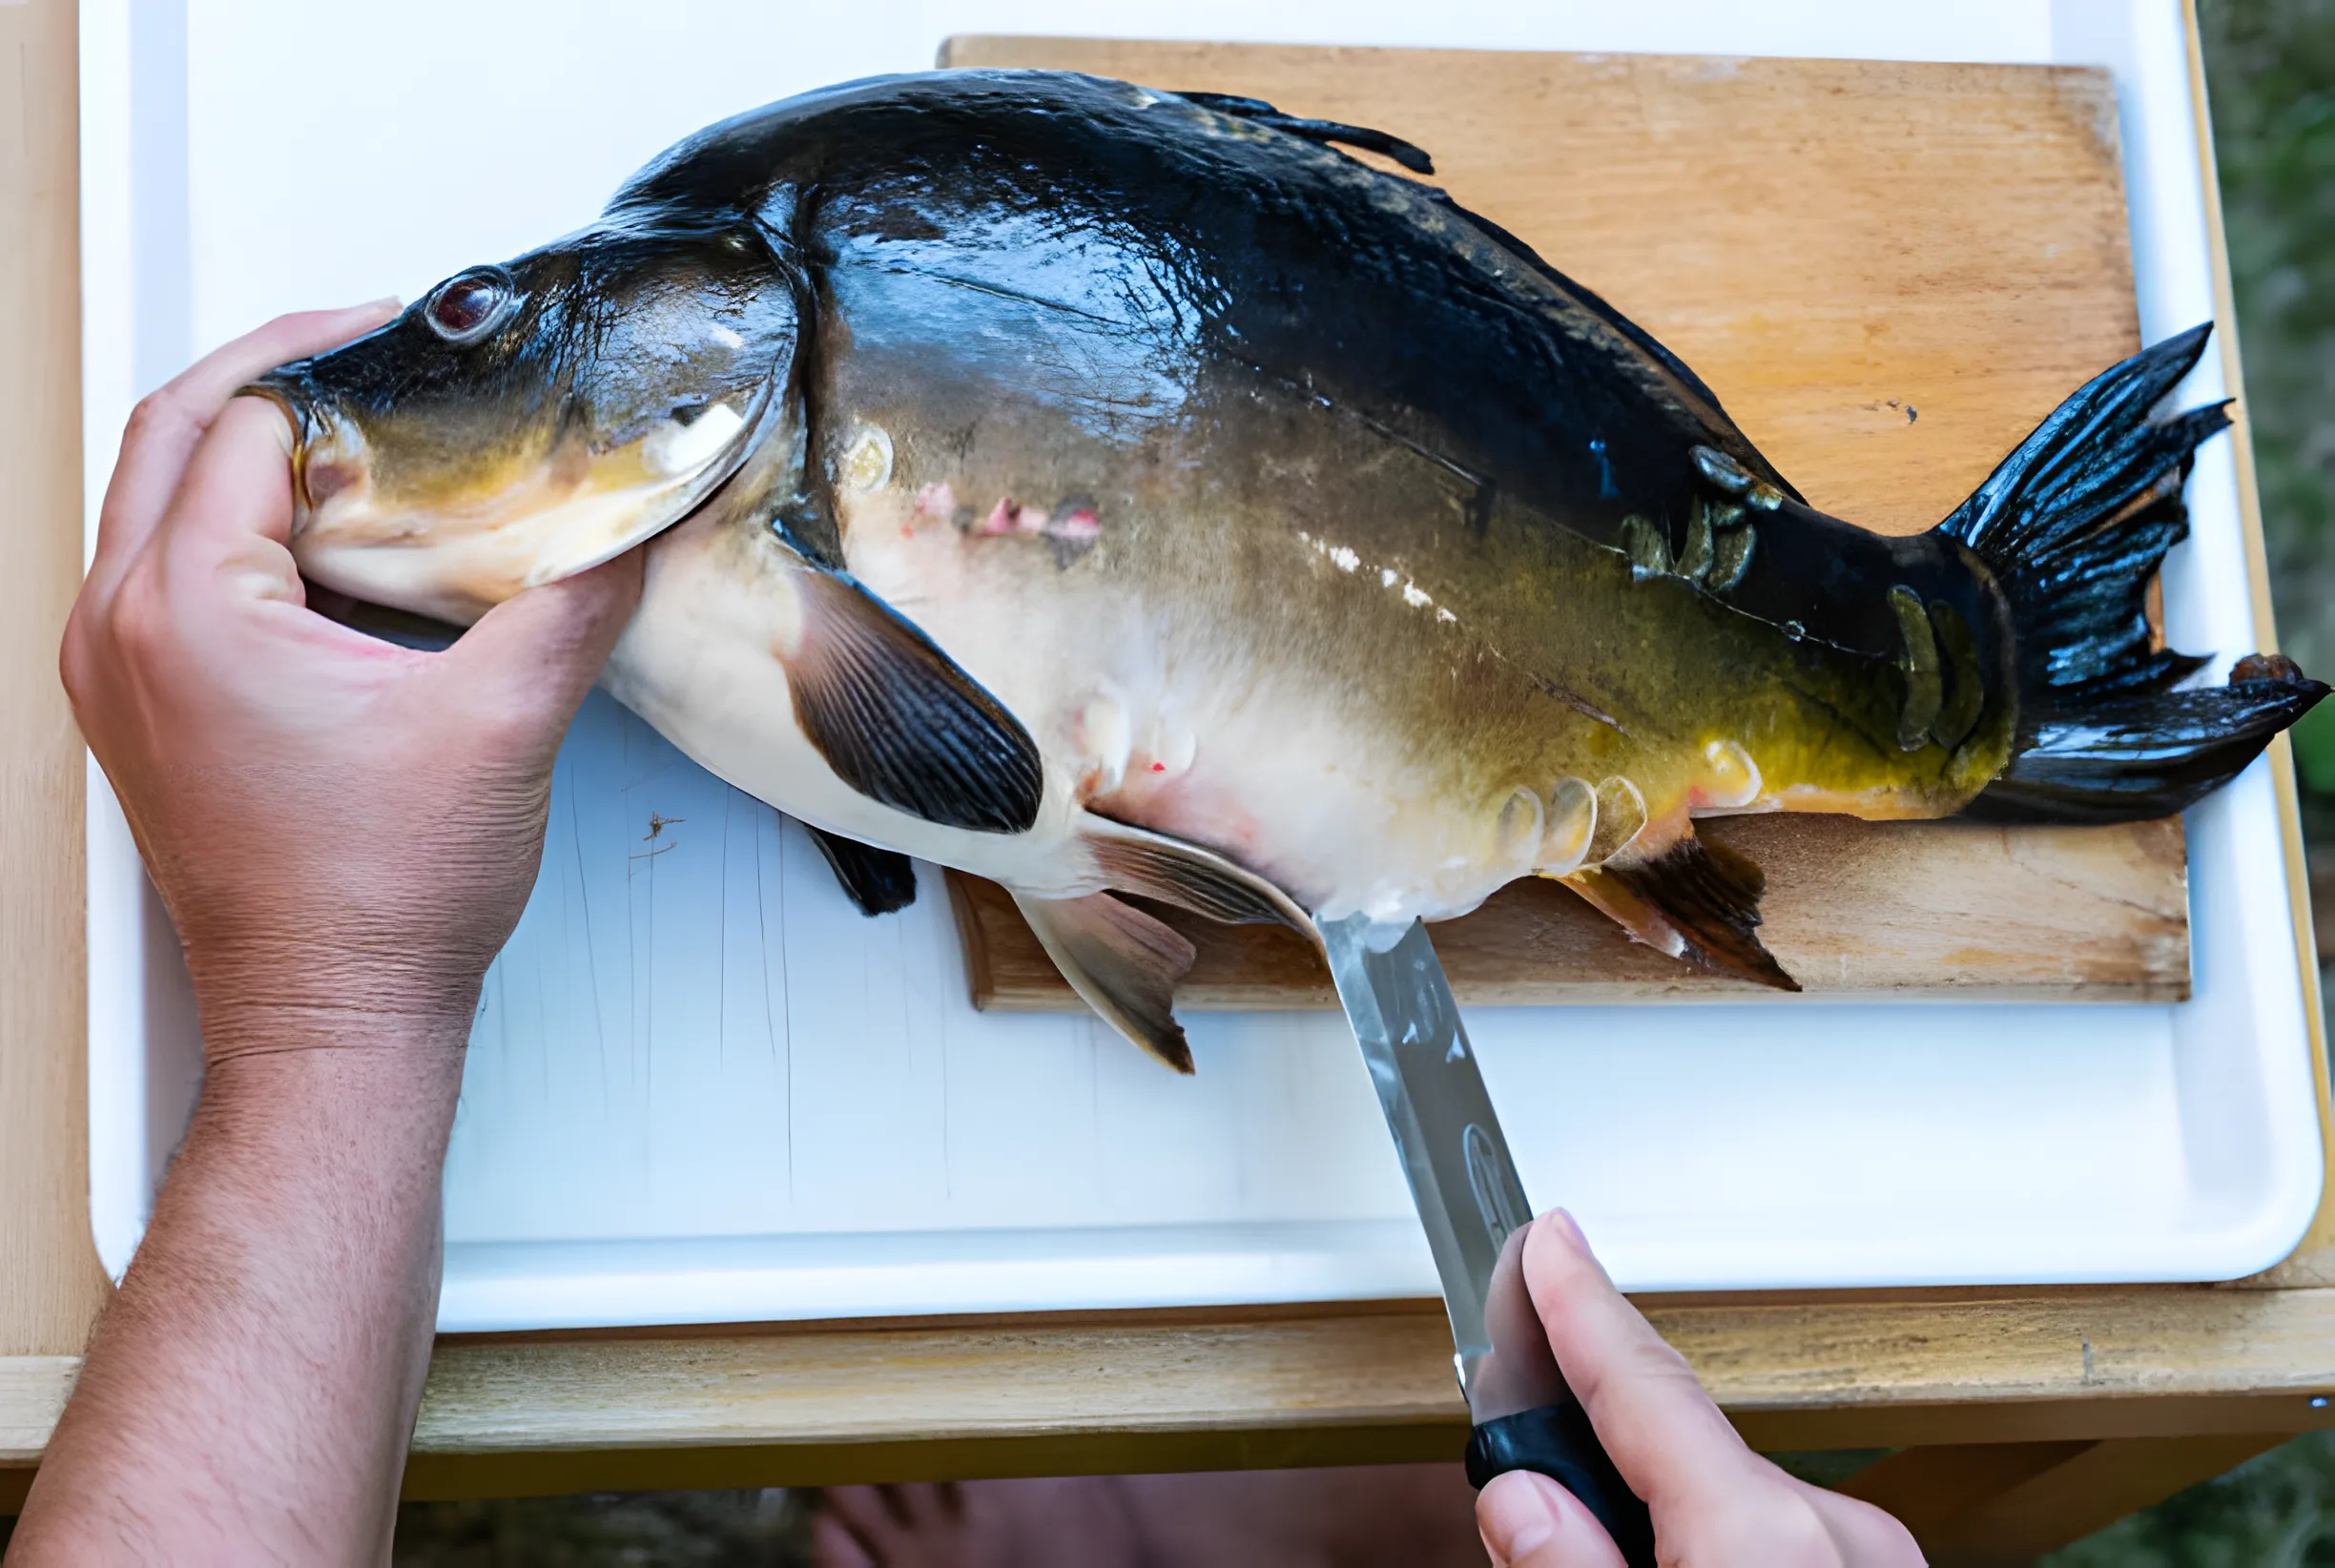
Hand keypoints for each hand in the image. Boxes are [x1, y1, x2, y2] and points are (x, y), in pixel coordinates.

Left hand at [61, 304, 641, 1046]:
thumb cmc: (380, 902)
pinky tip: (322, 536)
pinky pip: (157, 569)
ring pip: (151, 498)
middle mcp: (116, 630)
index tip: (411, 343)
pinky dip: (229, 525)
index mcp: (184, 613)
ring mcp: (112, 675)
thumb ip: (576, 600)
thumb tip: (636, 523)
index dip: (332, 364)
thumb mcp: (504, 725)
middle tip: (369, 347)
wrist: (330, 1019)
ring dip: (243, 448)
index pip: (238, 423)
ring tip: (354, 429)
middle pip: (168, 434)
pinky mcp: (135, 712)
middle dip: (273, 375)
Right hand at [1476, 1212, 1921, 1566]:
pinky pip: (1782, 1540)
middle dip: (1596, 1452)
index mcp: (1765, 1537)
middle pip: (1677, 1448)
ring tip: (1597, 1553)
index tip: (1549, 1237)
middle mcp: (1834, 1531)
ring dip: (1663, 1520)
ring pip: (1729, 1501)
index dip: (1580, 1302)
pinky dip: (1720, 1546)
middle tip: (1521, 1476)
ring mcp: (1875, 1560)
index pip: (1641, 1382)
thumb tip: (1522, 1499)